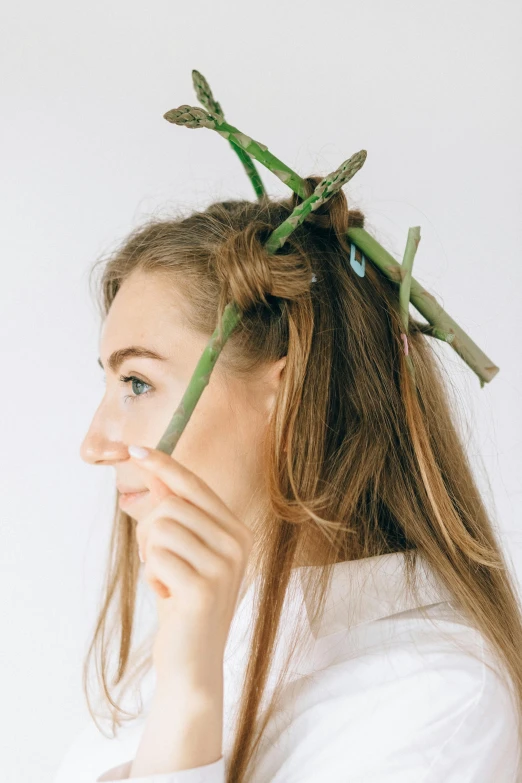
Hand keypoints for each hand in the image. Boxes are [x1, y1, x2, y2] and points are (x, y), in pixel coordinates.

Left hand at [128, 445, 253, 689]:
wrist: (193, 663)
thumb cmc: (184, 603)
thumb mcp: (181, 552)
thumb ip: (174, 512)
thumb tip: (154, 472)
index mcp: (237, 530)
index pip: (195, 485)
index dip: (164, 464)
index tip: (135, 448)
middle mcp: (237, 543)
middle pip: (171, 503)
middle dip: (149, 530)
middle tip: (159, 562)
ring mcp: (224, 565)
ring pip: (160, 527)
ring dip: (149, 554)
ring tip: (165, 580)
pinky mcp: (203, 588)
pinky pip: (156, 556)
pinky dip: (151, 576)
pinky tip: (167, 596)